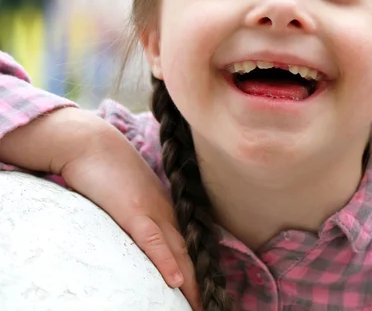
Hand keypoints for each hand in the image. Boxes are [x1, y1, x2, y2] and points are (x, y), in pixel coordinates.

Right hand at [56, 112, 201, 309]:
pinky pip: (152, 241)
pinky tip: (176, 282)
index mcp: (166, 210)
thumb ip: (140, 217)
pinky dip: (165, 262)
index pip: (188, 246)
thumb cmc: (110, 170)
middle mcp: (166, 213)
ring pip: (178, 252)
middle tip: (211, 306)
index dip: (200, 270)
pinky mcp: (132, 211)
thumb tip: (143, 236)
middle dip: (202, 284)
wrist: (93, 144)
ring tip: (202, 305)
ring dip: (192, 282)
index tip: (208, 292)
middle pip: (189, 254)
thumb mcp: (130, 197)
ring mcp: (152, 212)